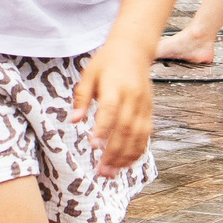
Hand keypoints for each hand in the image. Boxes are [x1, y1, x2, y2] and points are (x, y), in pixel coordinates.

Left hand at [71, 39, 155, 176]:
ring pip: (138, 135)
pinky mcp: (149, 110)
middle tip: (101, 171)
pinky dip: (137, 151)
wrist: (134, 49)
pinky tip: (127, 164)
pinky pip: (146, 135)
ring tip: (112, 172)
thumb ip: (81, 98)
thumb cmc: (107, 62)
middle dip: (113, 152)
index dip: (103, 129)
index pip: (110, 110)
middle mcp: (133, 97)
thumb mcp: (89, 75)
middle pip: (125, 128)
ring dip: (125, 156)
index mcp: (116, 86)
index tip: (93, 146)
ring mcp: (144, 105)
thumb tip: (72, 121)